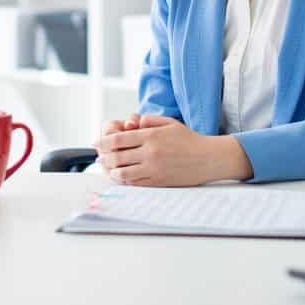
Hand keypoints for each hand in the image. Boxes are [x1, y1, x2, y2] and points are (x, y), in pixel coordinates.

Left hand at [93, 115, 252, 186]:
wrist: (207, 158)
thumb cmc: (189, 140)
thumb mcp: (170, 123)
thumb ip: (149, 121)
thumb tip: (132, 123)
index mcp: (151, 136)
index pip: (119, 139)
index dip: (104, 142)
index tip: (97, 143)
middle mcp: (150, 153)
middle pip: (117, 156)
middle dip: (104, 157)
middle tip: (98, 157)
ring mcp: (153, 169)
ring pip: (122, 172)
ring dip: (111, 171)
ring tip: (107, 168)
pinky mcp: (158, 182)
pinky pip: (134, 183)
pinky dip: (123, 180)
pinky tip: (120, 177)